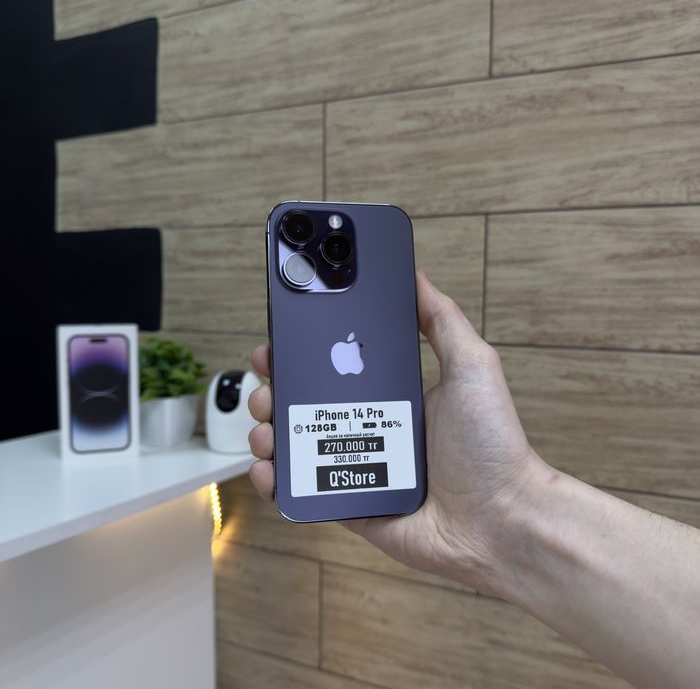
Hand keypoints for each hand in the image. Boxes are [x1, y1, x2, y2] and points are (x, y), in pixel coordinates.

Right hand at [247, 271, 550, 593]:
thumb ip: (442, 320)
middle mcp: (371, 427)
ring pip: (298, 443)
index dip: (305, 350)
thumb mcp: (471, 366)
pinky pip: (303, 490)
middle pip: (308, 402)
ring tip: (266, 423)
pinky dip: (276, 480)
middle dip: (277, 386)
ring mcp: (358, 466)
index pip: (337, 365)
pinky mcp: (351, 503)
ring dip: (269, 429)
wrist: (502, 521)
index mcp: (393, 394)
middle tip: (268, 377)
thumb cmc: (492, 445)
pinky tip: (269, 468)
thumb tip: (416, 276)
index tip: (282, 336)